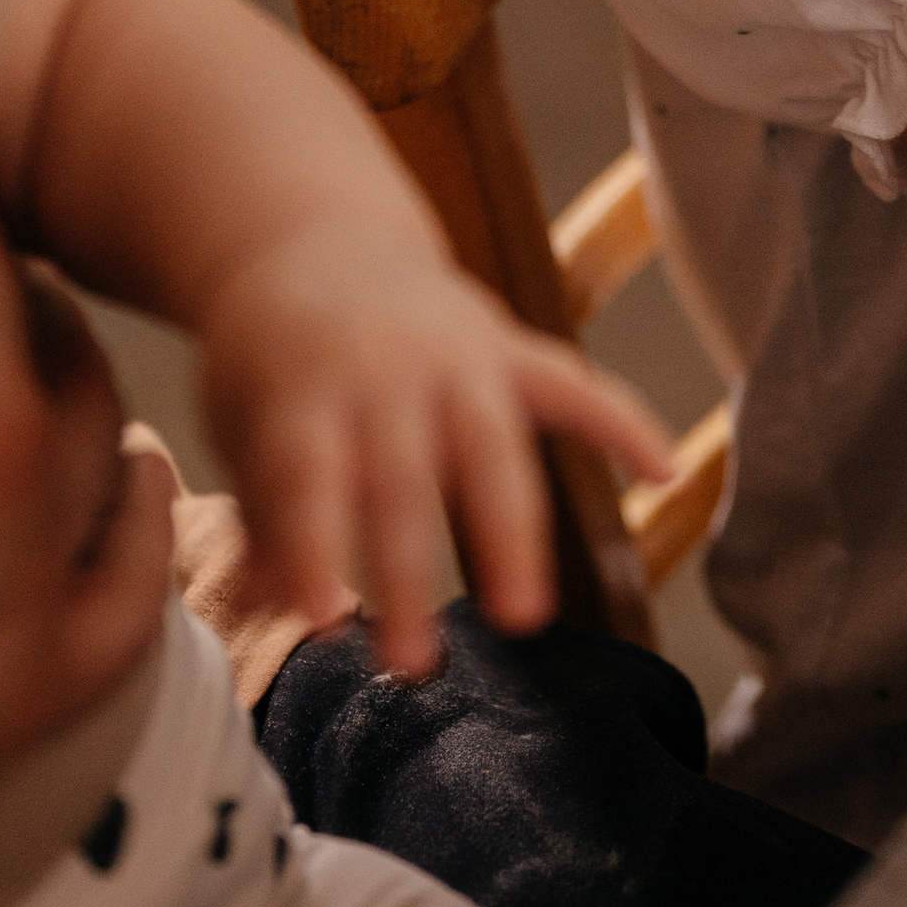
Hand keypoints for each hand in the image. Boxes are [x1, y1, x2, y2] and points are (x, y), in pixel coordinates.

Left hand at [194, 221, 672, 679]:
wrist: (316, 240)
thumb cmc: (272, 355)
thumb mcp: (240, 420)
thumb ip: (262, 510)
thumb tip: (266, 604)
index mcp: (306, 382)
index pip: (308, 471)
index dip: (313, 544)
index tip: (322, 620)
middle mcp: (388, 365)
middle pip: (404, 477)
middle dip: (408, 573)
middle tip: (410, 665)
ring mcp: (459, 353)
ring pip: (494, 446)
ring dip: (510, 534)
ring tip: (522, 618)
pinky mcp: (511, 347)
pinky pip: (575, 385)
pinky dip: (624, 423)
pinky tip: (666, 475)